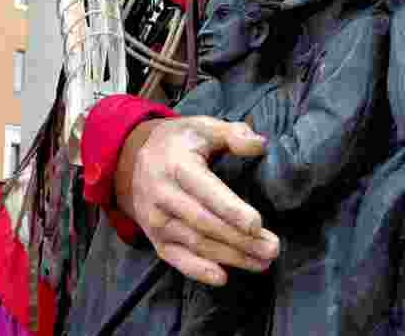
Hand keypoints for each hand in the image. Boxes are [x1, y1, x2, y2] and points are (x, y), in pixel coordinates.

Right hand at [115, 117, 280, 285]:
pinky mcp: (155, 237)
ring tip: (262, 263)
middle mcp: (164, 196)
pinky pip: (176, 258)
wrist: (131, 159)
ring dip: (230, 257)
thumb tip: (260, 145)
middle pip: (205, 223)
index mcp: (178, 166)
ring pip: (196, 243)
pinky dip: (198, 270)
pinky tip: (222, 277)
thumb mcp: (203, 127)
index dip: (231, 210)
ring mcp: (157, 220)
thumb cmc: (179, 141)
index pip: (206, 192)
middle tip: (273, 248)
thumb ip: (233, 134)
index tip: (257, 224)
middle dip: (240, 240)